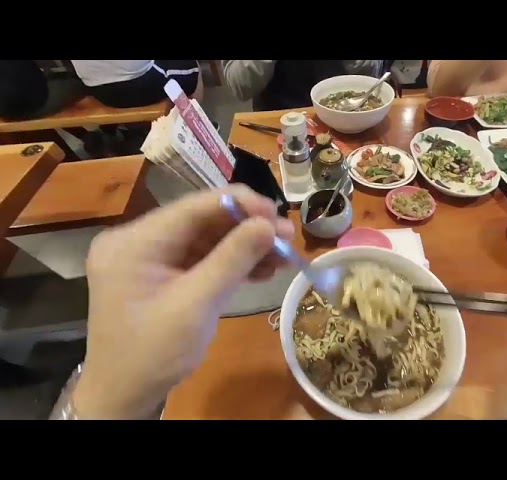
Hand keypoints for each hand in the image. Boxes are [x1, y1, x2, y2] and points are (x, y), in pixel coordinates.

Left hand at [73, 185, 293, 418]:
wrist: (123, 397)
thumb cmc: (154, 353)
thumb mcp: (196, 305)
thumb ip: (233, 259)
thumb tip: (270, 225)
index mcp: (134, 241)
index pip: (193, 206)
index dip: (240, 205)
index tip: (278, 214)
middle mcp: (138, 240)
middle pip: (201, 221)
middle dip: (246, 229)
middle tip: (287, 238)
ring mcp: (149, 258)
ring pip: (205, 240)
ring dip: (244, 247)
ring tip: (283, 257)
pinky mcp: (161, 275)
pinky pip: (200, 259)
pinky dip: (230, 264)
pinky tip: (262, 270)